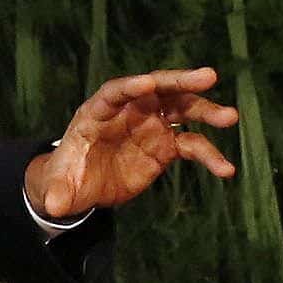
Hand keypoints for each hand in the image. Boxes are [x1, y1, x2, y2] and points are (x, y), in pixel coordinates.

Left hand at [25, 66, 238, 220]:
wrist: (86, 186)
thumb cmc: (68, 177)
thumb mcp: (60, 187)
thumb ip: (58, 192)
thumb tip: (52, 205)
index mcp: (99, 112)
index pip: (116, 92)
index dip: (132, 86)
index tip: (149, 83)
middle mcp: (130, 111)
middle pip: (158, 89)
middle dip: (182, 81)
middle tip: (209, 76)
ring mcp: (151, 125)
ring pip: (182, 109)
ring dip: (206, 111)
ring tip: (231, 117)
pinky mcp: (166, 146)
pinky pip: (192, 145)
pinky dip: (210, 154)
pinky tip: (225, 169)